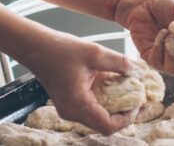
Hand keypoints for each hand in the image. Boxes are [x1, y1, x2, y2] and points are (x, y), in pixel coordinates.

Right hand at [18, 29, 135, 134]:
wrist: (35, 47)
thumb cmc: (59, 49)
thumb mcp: (94, 52)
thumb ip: (118, 62)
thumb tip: (136, 70)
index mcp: (77, 104)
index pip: (108, 126)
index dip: (127, 119)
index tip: (138, 104)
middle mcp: (72, 112)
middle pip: (103, 125)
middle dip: (123, 114)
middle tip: (137, 99)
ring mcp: (68, 109)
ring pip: (97, 118)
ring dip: (114, 108)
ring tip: (128, 93)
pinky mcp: (68, 103)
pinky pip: (90, 109)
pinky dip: (104, 102)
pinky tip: (113, 88)